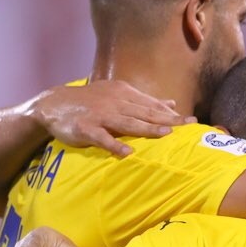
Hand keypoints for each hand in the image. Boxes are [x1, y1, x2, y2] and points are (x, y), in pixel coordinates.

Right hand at [26, 80, 195, 157]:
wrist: (53, 103)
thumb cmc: (90, 101)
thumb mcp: (118, 95)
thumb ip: (145, 101)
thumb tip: (172, 104)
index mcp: (123, 93)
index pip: (152, 105)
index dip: (172, 114)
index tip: (192, 120)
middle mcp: (114, 102)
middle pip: (145, 113)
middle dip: (167, 120)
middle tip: (188, 126)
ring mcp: (99, 115)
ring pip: (127, 123)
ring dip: (147, 129)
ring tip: (166, 135)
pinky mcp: (85, 128)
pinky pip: (102, 138)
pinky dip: (114, 145)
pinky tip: (126, 153)